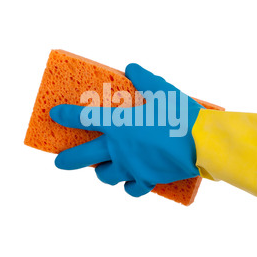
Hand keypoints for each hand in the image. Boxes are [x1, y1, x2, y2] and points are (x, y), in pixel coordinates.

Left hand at [49, 63, 202, 196]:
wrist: (202, 144)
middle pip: (83, 157)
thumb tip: (131, 67)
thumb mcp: (162, 90)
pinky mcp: (147, 179)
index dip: (66, 115)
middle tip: (58, 161)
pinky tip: (130, 183)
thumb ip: (144, 79)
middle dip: (67, 159)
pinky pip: (132, 189)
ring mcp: (131, 166)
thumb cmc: (181, 115)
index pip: (84, 118)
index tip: (54, 114)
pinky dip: (129, 186)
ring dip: (101, 172)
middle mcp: (119, 148)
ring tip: (101, 169)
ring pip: (105, 175)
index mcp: (119, 124)